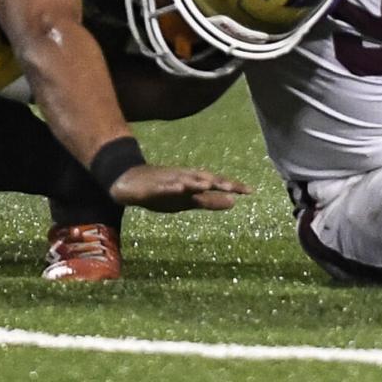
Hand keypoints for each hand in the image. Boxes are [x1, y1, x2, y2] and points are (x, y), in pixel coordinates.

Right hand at [109, 164, 252, 212]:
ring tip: (210, 184)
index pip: (217, 183)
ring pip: (184, 180)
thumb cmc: (164, 190)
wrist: (131, 183)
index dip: (232, 186)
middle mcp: (184, 178)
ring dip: (196, 182)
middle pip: (203, 179)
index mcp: (194, 182)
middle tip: (235, 187)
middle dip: (218, 182)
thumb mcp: (189, 200)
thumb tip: (233, 203)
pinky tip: (178, 187)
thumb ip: (210, 201)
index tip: (251, 191)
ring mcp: (167, 181)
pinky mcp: (151, 187)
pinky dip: (170, 186)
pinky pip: (162, 186)